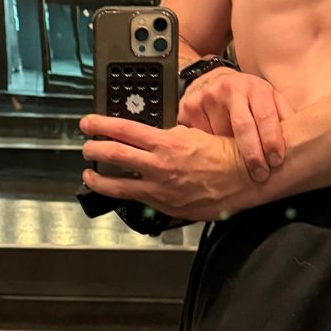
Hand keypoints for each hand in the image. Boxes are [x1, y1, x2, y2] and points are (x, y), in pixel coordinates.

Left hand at [80, 115, 261, 221]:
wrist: (244, 177)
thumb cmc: (224, 153)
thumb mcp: (192, 133)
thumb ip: (166, 136)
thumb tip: (146, 137)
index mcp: (166, 143)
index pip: (122, 130)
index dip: (100, 126)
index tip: (88, 124)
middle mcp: (160, 166)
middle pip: (114, 156)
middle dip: (93, 150)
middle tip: (85, 147)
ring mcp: (161, 189)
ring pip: (118, 185)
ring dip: (98, 179)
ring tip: (89, 176)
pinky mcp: (166, 206)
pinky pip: (137, 200)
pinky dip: (123, 194)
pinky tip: (119, 191)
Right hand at [179, 68, 292, 184]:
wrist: (213, 80)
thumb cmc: (248, 97)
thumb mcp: (269, 100)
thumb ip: (283, 117)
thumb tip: (300, 142)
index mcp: (256, 88)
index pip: (266, 116)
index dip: (272, 140)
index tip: (276, 160)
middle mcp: (231, 89)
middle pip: (243, 127)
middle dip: (253, 155)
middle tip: (260, 175)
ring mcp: (208, 97)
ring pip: (220, 136)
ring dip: (229, 155)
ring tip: (235, 164)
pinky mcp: (190, 107)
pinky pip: (202, 137)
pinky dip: (210, 150)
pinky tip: (215, 151)